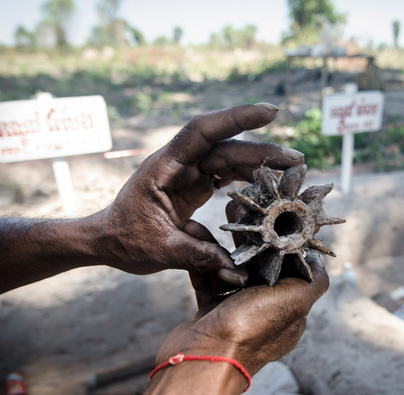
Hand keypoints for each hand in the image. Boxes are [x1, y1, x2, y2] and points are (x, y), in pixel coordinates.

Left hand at [95, 103, 304, 284]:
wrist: (107, 241)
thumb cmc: (124, 240)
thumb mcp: (159, 250)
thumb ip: (198, 257)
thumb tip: (237, 272)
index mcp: (164, 168)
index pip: (202, 132)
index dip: (236, 118)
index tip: (270, 113)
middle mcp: (178, 164)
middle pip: (225, 147)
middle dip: (262, 150)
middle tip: (296, 159)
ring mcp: (187, 173)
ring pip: (229, 158)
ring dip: (259, 161)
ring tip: (291, 170)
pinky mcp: (194, 185)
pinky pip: (225, 173)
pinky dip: (247, 175)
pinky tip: (268, 181)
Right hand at [156, 219, 328, 376]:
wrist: (202, 359)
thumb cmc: (250, 330)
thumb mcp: (295, 302)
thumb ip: (313, 281)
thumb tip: (318, 260)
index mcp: (289, 312)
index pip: (291, 271)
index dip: (284, 245)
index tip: (276, 220)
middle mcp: (264, 313)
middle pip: (261, 267)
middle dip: (253, 239)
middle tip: (245, 212)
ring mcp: (235, 313)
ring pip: (233, 270)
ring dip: (226, 244)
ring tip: (224, 216)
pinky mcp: (209, 312)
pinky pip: (208, 279)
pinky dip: (204, 260)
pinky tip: (199, 236)